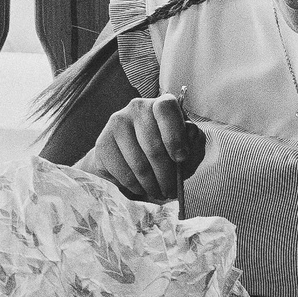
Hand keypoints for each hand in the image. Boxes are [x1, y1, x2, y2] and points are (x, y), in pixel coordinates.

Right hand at [80, 94, 205, 202]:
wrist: (131, 156)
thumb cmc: (167, 151)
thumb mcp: (189, 147)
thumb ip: (195, 142)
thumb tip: (190, 136)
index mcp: (162, 104)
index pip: (166, 110)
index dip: (175, 136)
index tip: (181, 159)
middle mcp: (137, 107)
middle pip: (153, 146)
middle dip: (166, 176)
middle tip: (170, 190)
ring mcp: (117, 123)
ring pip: (138, 163)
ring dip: (151, 185)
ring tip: (158, 192)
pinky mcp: (102, 142)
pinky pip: (122, 172)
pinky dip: (135, 186)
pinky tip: (141, 188)